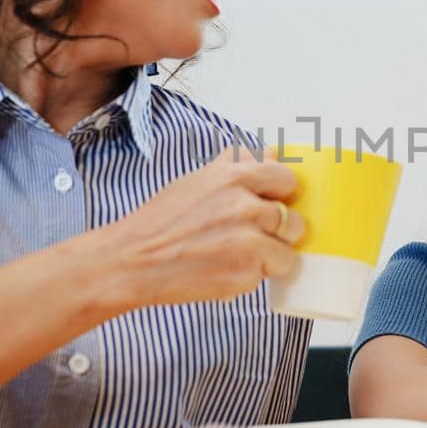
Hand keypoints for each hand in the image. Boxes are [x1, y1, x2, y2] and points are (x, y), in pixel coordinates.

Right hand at [92, 146, 304, 310]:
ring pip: (287, 250)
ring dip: (270, 256)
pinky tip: (225, 269)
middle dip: (278, 230)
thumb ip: (238, 165)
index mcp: (233, 177)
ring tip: (238, 254)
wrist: (133, 261)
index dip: (279, 195)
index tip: (269, 204)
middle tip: (250, 235)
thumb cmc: (162, 222)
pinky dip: (253, 276)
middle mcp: (244, 206)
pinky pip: (270, 273)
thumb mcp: (197, 180)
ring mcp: (247, 241)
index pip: (286, 178)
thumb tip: (271, 152)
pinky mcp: (245, 272)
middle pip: (293, 219)